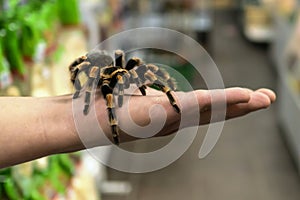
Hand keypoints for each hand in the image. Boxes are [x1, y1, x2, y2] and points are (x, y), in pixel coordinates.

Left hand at [87, 87, 275, 143]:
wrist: (87, 120)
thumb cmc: (110, 107)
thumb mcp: (137, 98)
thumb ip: (152, 97)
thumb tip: (156, 92)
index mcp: (172, 114)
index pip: (208, 110)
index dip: (230, 105)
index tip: (250, 98)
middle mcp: (176, 118)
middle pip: (215, 112)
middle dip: (242, 106)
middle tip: (268, 99)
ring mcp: (171, 117)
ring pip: (211, 109)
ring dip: (238, 104)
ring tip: (262, 99)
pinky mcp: (163, 113)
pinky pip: (196, 105)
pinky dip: (219, 101)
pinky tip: (240, 98)